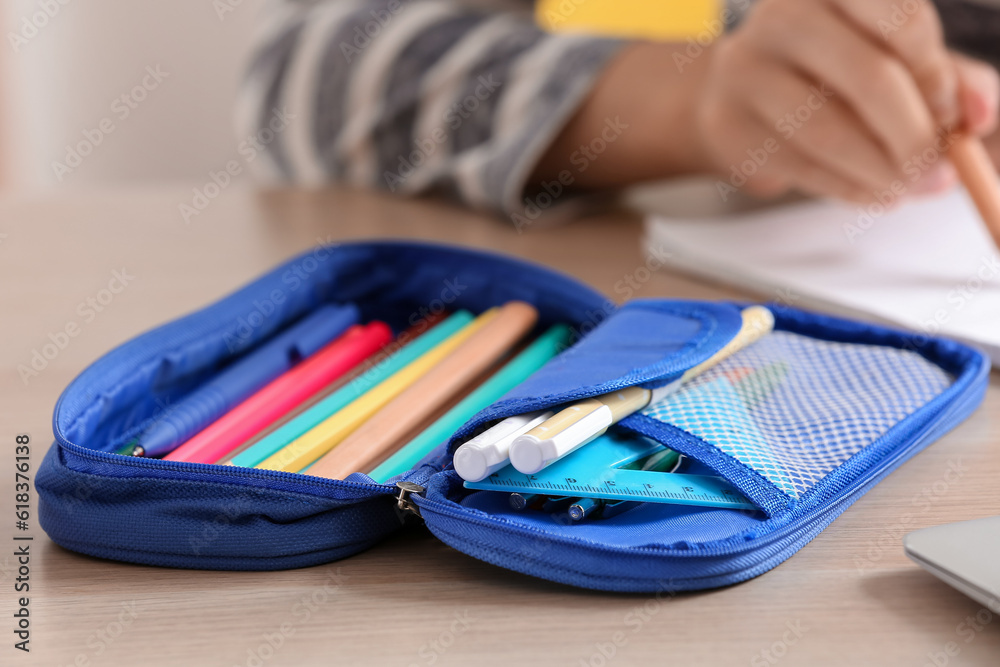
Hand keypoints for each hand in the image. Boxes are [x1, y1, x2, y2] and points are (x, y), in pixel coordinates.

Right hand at [696, 0, 999, 202]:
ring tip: (907, 188)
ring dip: (882, 173)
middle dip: (913, 137)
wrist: (741, 89)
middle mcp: (784, 17)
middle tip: (938, 173)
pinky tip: (873, 192)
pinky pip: (800, 167)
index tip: (949, 116)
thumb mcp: (898, 58)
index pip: (901, 19)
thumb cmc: (832, 67)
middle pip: (868, 79)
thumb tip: (979, 114)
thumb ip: (951, 79)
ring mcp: (746, 71)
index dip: (935, 76)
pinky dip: (848, 190)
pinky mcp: (728, 125)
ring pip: (828, 132)